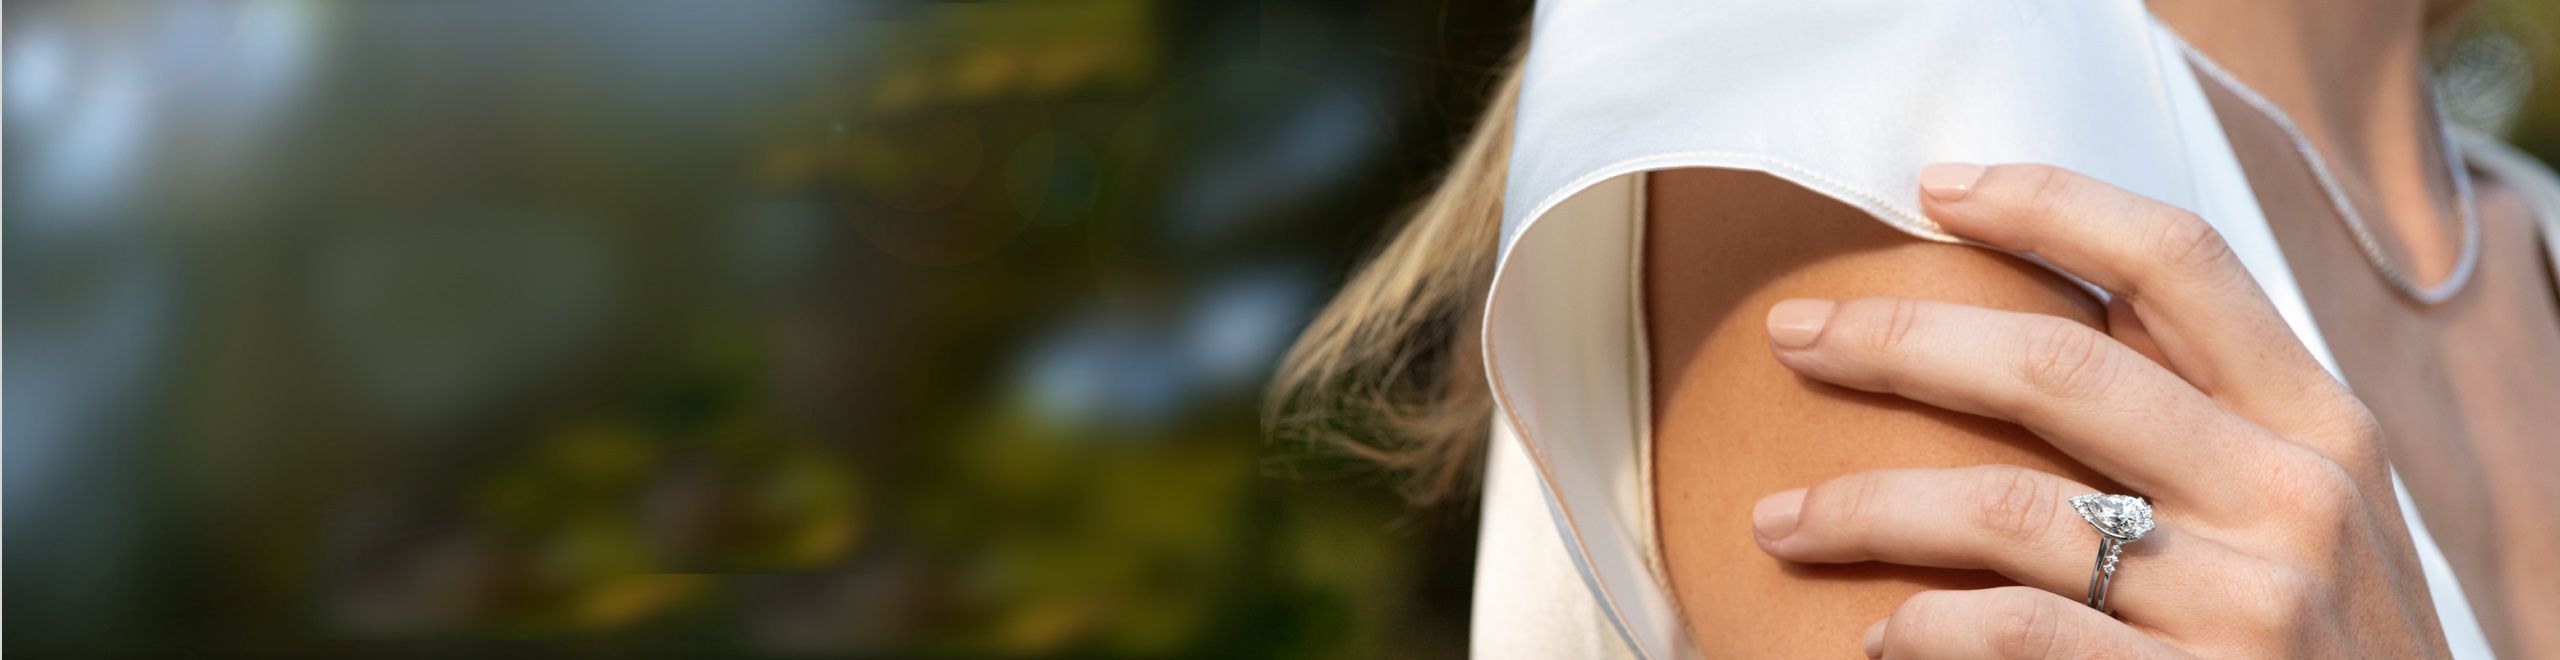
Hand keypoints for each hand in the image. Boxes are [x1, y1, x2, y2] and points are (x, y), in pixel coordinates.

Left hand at [1748, 163, 2451, 657]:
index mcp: (2320, 425)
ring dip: (1863, 506)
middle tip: (1795, 337)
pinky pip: (2011, 632)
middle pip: (2057, 365)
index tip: (1932, 188)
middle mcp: (2291, 497)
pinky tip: (1879, 632)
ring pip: (2005, 508)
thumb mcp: (2309, 513)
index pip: (2178, 262)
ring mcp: (2245, 605)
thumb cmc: (2323, 649)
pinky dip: (1921, 627)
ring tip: (1782, 519)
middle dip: (1898, 338)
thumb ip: (2208, 421)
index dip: (2047, 203)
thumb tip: (2028, 329)